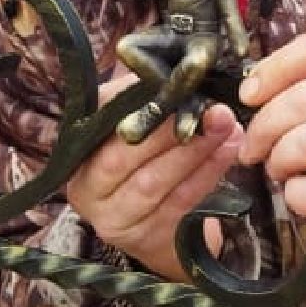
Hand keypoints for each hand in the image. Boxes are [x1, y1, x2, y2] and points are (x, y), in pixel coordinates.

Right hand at [68, 73, 233, 281]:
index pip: (102, 127)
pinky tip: (228, 150)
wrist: (160, 222)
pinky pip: (180, 204)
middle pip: (124, 158)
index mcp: (77, 153)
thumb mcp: (132, 125)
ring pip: (155, 182)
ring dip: (196, 151)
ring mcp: (116, 221)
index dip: (138, 107)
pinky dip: (208, 174)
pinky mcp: (148, 240)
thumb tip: (172, 66)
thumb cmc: (145, 158)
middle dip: (170, 131)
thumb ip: (140, 97)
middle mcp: (88, 191)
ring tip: (227, 126)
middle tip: (211, 109)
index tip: (175, 86)